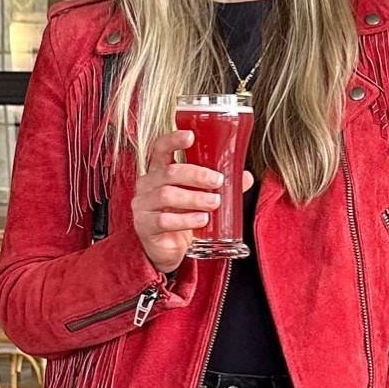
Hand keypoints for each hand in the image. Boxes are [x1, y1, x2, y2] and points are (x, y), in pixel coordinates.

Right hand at [132, 129, 253, 274]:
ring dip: (194, 198)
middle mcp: (148, 185)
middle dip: (196, 174)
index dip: (173, 140)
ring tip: (214, 203)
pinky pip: (163, 220)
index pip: (160, 148)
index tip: (190, 136)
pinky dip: (185, 220)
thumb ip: (220, 186)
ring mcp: (143, 205)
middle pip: (169, 172)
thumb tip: (246, 176)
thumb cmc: (182, 217)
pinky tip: (200, 220)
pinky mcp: (144, 226)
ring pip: (167, 195)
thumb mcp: (200, 198)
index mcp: (160, 171)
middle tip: (218, 181)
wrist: (169, 250)